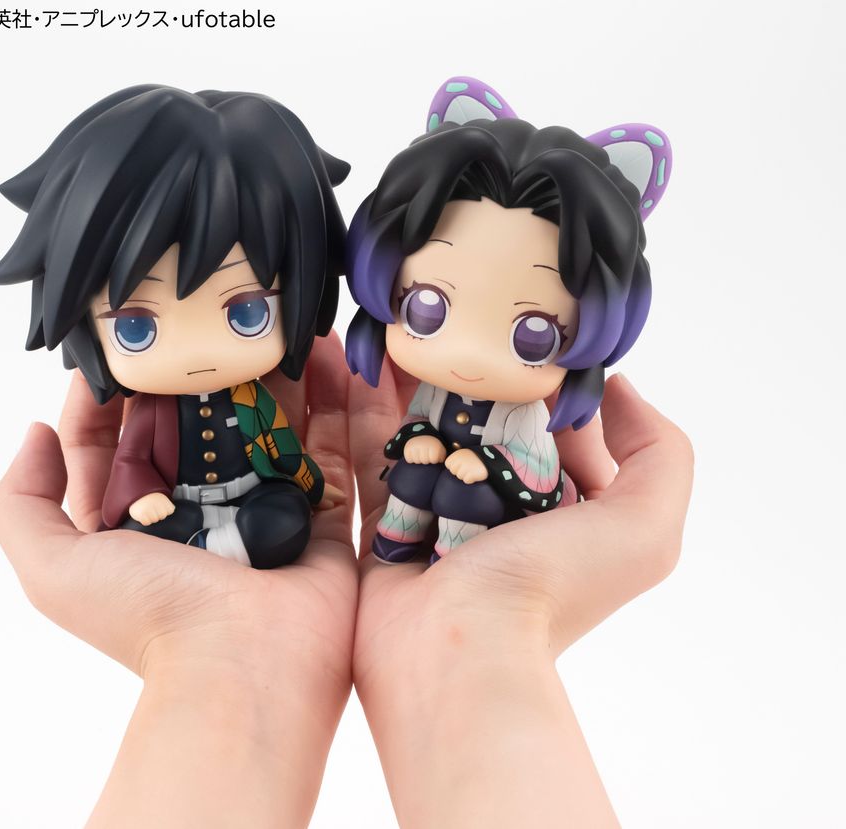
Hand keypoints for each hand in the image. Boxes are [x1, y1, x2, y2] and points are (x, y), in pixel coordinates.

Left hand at [0, 334, 356, 827]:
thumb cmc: (150, 617)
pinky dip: (331, 401)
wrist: (247, 666)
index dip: (109, 391)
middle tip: (203, 315)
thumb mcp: (53, 568)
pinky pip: (327, 446)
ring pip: (261, 425)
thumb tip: (35, 432)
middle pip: (192, 422)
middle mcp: (196, 510)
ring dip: (265, 374)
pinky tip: (325, 352)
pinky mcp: (320, 514)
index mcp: (133, 521)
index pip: (110, 440)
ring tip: (266, 322)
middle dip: (195, 368)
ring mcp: (261, 509)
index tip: (119, 342)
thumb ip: (21, 502)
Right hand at [348, 358, 692, 826]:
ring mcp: (448, 514)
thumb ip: (659, 454)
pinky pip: (382, 452)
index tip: (530, 335)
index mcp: (571, 512)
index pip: (569, 428)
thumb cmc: (549, 590)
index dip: (555, 382)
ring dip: (425, 383)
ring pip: (438, 430)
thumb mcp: (644, 528)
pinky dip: (374, 412)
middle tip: (459, 316)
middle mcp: (510, 511)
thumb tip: (617, 390)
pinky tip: (368, 364)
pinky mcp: (392, 519)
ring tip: (412, 329)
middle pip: (498, 424)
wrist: (451, 650)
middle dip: (483, 374)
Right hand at [403, 434, 446, 463]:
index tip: (433, 455)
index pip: (434, 460)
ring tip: (420, 455)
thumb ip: (443, 456)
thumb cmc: (432, 447)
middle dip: (426, 460)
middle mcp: (424, 444)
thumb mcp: (440, 449)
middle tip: (426, 455)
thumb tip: (441, 461)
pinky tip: (414, 455)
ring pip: (416, 461)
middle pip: (424, 461)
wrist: (421, 436)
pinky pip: (409, 460)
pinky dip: (411, 459)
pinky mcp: (407, 448)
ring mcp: (414, 446)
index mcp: (433, 444)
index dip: (434, 460)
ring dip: (418, 460)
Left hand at [443, 447, 487, 482]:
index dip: (454, 466)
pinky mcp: (472, 474)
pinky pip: (466, 480)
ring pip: (459, 476)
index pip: (448, 464)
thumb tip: (449, 454)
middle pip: (453, 471)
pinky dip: (471, 479)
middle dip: (459, 471)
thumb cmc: (476, 457)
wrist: (492, 460)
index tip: (462, 464)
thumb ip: (457, 456)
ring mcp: (466, 467)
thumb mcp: (465, 453)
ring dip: (465, 475)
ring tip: (472, 470)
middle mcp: (460, 459)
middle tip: (468, 467)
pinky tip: (475, 474)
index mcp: (457, 453)